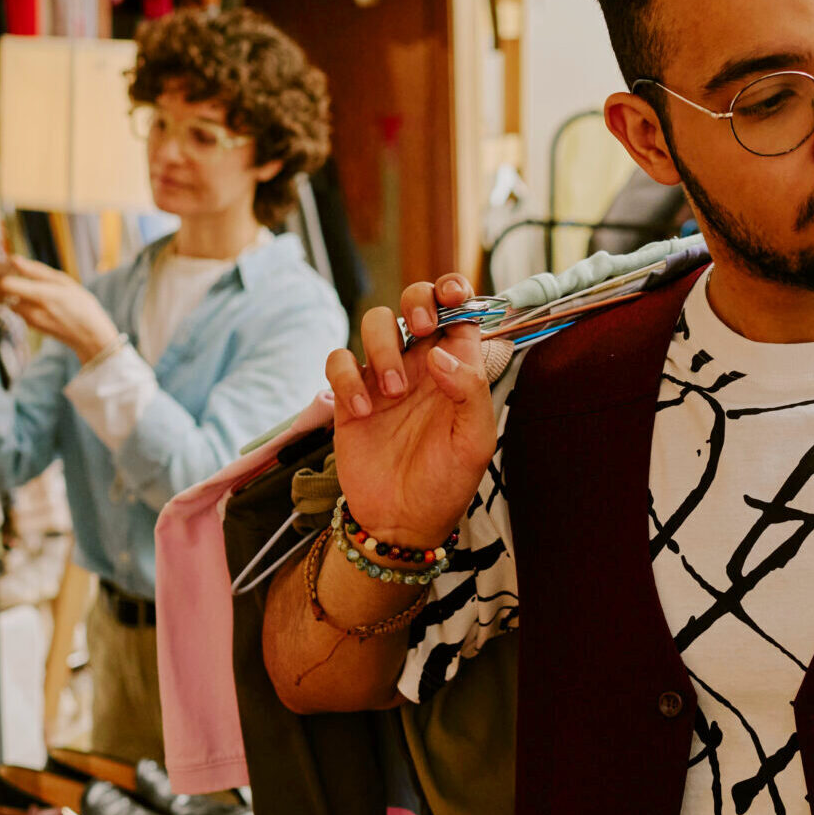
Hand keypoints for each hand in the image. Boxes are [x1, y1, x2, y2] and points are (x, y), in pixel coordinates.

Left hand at [0, 257, 122, 360]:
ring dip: (3, 289)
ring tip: (8, 275)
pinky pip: (14, 308)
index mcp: (40, 295)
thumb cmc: (82, 305)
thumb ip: (35, 271)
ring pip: (5, 300)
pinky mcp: (29, 325)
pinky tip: (22, 290)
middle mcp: (30, 310)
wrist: (90, 336)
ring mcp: (28, 320)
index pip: (3, 284)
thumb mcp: (64, 282)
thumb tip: (12, 259)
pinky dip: (13, 298)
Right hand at [325, 274, 496, 548]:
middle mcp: (421, 364)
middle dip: (417, 300)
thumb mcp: (475, 441)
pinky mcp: (349, 397)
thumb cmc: (447, 483)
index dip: (455, 291)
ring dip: (383, 346)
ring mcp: (383, 377)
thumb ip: (470, 390)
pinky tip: (363, 410)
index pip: (458, 312)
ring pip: (374, 323)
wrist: (401, 523)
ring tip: (394, 391)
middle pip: (414, 303)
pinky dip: (347, 377)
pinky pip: (338, 361)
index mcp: (457, 368)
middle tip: (422, 329)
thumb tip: (439, 353)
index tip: (454, 294)